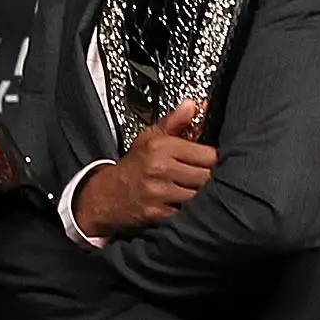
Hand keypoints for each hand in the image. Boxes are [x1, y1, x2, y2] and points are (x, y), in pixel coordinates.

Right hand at [73, 100, 214, 239]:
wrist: (105, 195)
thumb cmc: (132, 167)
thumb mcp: (149, 138)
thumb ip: (175, 122)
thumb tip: (193, 105)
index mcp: (161, 147)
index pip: (208, 154)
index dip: (214, 159)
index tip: (211, 161)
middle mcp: (160, 169)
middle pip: (207, 176)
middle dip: (211, 178)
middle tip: (206, 177)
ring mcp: (159, 193)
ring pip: (200, 196)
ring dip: (203, 195)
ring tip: (197, 190)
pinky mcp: (157, 214)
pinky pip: (187, 213)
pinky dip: (190, 211)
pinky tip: (186, 205)